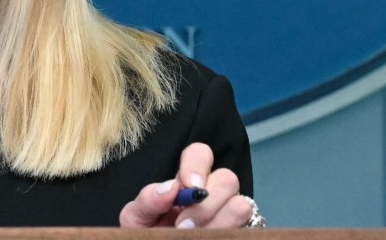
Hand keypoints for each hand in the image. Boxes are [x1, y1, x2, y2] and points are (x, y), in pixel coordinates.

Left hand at [119, 142, 253, 228]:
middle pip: (227, 178)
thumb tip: (170, 187)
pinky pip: (248, 229)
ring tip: (196, 235)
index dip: (197, 164)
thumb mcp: (136, 217)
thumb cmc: (147, 234)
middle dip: (206, 204)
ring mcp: (228, 215)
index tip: (188, 186)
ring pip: (241, 204)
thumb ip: (147, 200)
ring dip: (219, 221)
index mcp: (186, 182)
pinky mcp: (238, 233)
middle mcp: (212, 194)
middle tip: (183, 225)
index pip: (200, 153)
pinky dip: (228, 233)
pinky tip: (210, 238)